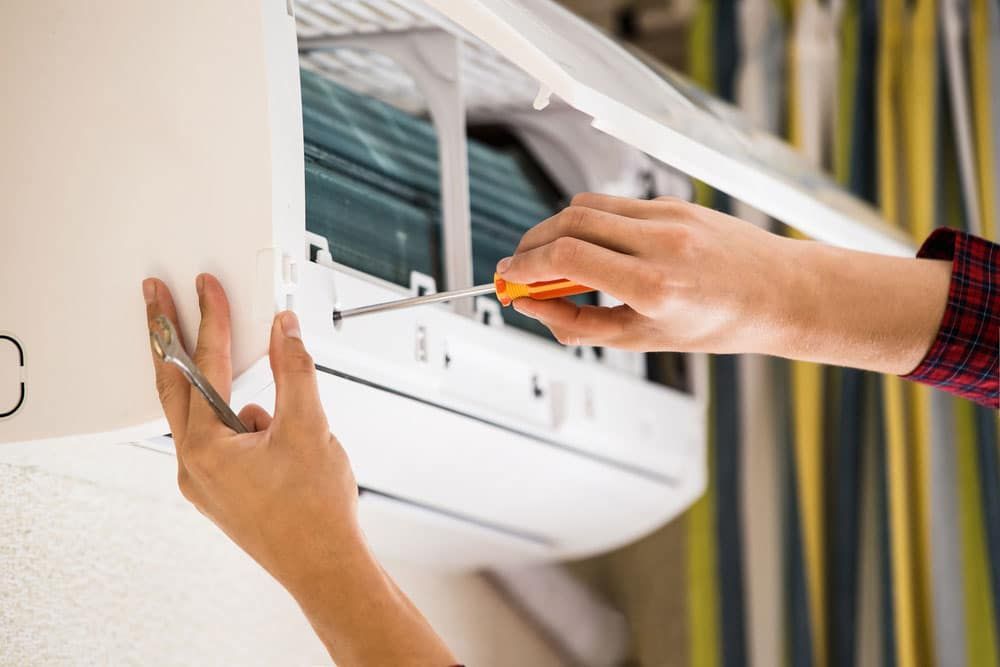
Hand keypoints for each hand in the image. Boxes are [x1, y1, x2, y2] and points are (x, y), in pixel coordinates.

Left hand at [143, 274, 454, 665]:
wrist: (325, 566)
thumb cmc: (314, 512)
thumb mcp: (309, 427)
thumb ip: (295, 370)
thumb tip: (284, 330)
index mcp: (206, 449)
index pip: (204, 367)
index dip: (209, 320)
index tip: (206, 287)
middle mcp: (194, 465)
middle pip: (175, 386)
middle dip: (168, 339)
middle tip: (156, 299)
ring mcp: (204, 481)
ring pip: (206, 416)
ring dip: (231, 396)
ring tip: (287, 424)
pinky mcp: (221, 491)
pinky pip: (223, 442)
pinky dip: (247, 428)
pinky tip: (286, 446)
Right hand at [499, 193, 950, 374]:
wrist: (781, 292)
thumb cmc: (720, 323)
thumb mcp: (644, 340)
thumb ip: (580, 325)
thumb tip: (533, 307)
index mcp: (655, 287)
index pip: (567, 258)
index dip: (525, 266)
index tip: (507, 278)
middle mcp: (661, 243)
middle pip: (567, 223)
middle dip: (531, 245)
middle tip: (518, 270)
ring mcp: (668, 216)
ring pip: (585, 206)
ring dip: (555, 230)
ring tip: (552, 261)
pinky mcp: (673, 202)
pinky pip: (613, 205)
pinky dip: (589, 223)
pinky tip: (593, 249)